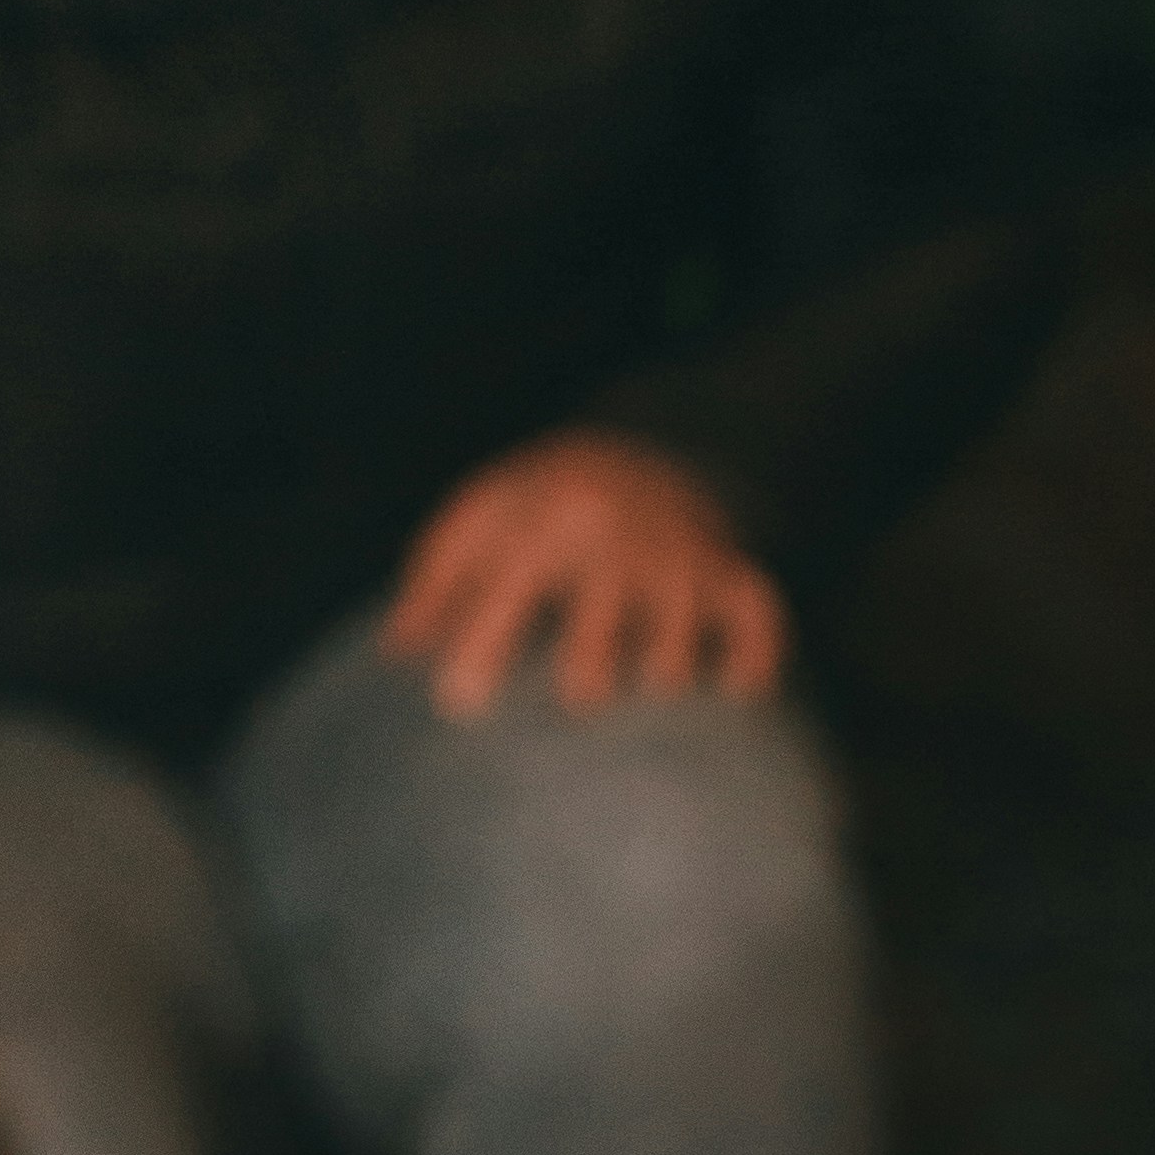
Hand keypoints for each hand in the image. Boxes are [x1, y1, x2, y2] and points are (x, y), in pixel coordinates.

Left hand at [383, 432, 788, 718]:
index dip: (483, 643)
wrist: (639, 450)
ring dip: (670, 668)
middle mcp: (616, 545)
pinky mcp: (729, 578)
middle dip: (591, 661)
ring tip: (653, 688)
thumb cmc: (540, 504)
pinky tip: (739, 695)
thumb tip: (396, 649)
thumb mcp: (480, 516)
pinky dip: (757, 660)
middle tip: (576, 697)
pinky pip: (759, 618)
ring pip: (681, 627)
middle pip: (606, 616)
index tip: (457, 704)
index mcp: (547, 522)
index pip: (510, 584)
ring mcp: (678, 563)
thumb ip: (435, 580)